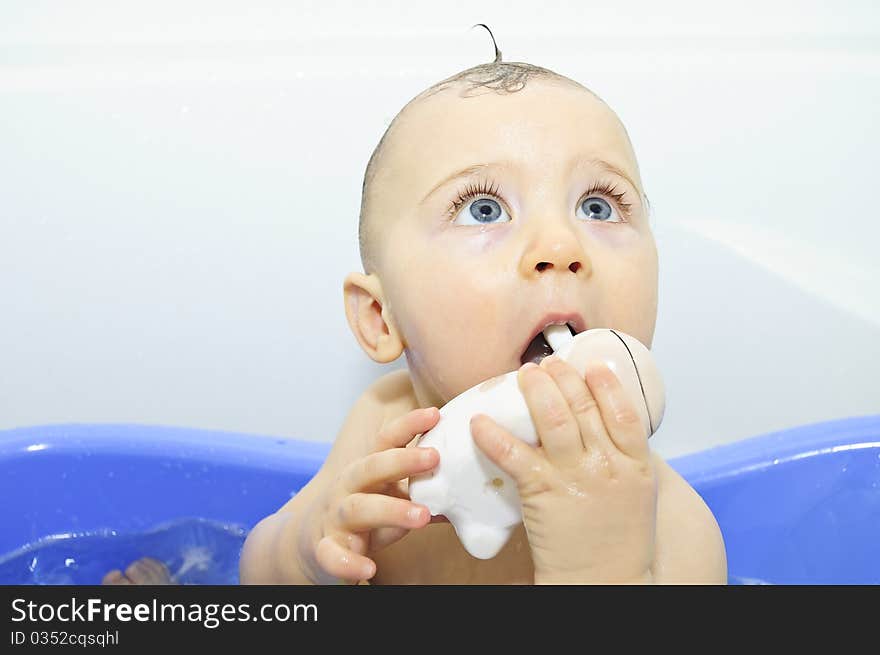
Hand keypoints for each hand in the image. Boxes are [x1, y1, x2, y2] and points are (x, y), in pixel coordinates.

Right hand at [299, 407, 440, 583]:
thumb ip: (422, 495)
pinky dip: (348, 562)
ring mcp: (334, 519)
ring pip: (358, 509)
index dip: (408, 426)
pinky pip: (333, 556)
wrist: (312, 549)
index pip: (385, 442)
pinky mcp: (324, 550)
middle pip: (371, 468)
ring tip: (422, 517)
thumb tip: (468, 490)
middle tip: (434, 458)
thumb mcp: (390, 501)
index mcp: (367, 472)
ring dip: (390, 510)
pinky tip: (369, 568)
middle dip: (401, 460)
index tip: (435, 414)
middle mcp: (349, 489)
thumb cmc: (363, 519)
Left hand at [470, 356, 656, 583]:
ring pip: (555, 420)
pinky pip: (515, 455)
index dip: (606, 383)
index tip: (590, 365)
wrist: (604, 582)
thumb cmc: (620, 541)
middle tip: (547, 363)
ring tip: (524, 374)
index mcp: (635, 466)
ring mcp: (575, 478)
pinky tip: (480, 422)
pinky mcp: (543, 493)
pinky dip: (494, 435)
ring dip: (537, 391)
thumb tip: (610, 421)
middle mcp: (607, 466)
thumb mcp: (638, 492)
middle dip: (564, 377)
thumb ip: (626, 456)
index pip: (623, 412)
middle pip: (585, 407)